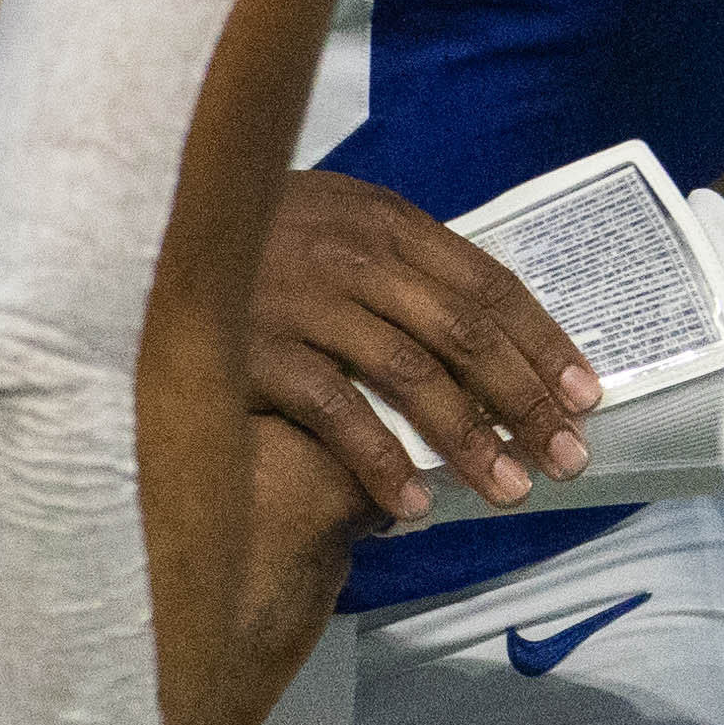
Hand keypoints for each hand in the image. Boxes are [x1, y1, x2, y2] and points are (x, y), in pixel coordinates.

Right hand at [244, 171, 596, 524]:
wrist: (138, 234)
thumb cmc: (254, 244)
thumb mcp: (331, 227)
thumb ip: (398, 267)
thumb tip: (485, 336)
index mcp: (382, 218)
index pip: (485, 282)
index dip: (543, 341)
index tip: (585, 395)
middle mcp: (352, 252)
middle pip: (464, 332)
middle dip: (525, 400)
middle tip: (568, 456)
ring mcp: (305, 298)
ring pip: (412, 375)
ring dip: (470, 441)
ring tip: (509, 491)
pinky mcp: (256, 347)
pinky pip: (337, 413)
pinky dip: (382, 462)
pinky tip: (414, 506)